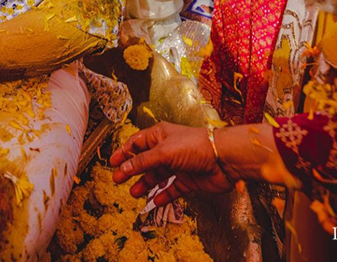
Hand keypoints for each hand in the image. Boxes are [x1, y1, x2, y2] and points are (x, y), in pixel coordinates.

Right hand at [109, 122, 232, 205]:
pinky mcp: (188, 180)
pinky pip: (172, 189)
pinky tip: (155, 201)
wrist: (224, 159)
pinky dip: (163, 195)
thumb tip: (123, 168)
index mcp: (160, 135)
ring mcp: (178, 165)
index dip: (124, 153)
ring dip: (145, 184)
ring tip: (134, 193)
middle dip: (131, 170)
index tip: (112, 163)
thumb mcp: (163, 152)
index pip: (137, 143)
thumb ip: (142, 162)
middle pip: (144, 161)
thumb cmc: (195, 146)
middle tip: (117, 180)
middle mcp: (168, 149)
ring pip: (157, 176)